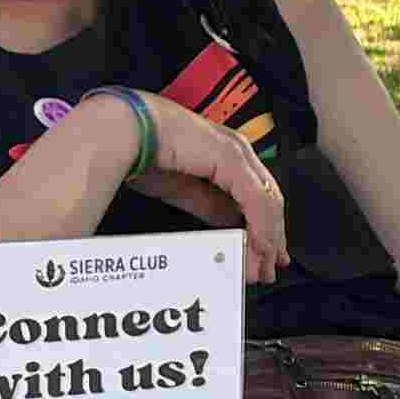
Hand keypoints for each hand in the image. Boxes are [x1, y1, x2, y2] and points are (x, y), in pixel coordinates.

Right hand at [117, 95, 293, 282]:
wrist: (127, 132)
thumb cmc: (147, 152)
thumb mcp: (185, 189)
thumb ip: (209, 205)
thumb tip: (228, 223)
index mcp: (228, 154)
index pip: (259, 194)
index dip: (266, 226)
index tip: (265, 252)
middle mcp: (238, 150)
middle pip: (269, 198)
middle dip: (272, 236)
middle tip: (269, 266)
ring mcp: (237, 152)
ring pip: (267, 200)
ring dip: (267, 236)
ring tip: (262, 264)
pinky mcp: (231, 157)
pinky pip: (255, 198)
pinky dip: (260, 225)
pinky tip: (258, 245)